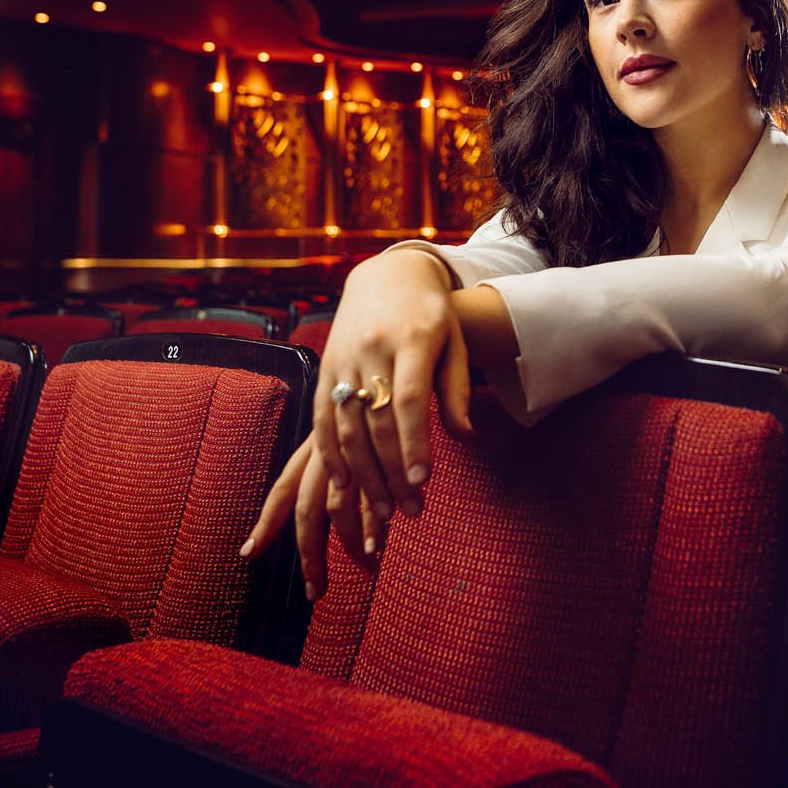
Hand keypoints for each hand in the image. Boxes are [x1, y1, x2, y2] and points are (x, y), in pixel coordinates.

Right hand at [240, 249, 474, 598]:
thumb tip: (465, 437)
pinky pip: (321, 419)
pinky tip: (343, 485)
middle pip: (376, 420)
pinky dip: (330, 455)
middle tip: (410, 510)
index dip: (413, 441)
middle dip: (391, 470)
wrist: (388, 276)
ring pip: (346, 426)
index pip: (408, 398)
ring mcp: (342, 360)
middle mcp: (372, 349)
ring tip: (382, 511)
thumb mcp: (454, 343)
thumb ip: (456, 390)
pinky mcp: (325, 370)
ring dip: (363, 474)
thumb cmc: (432, 315)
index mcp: (412, 339)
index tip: (421, 480)